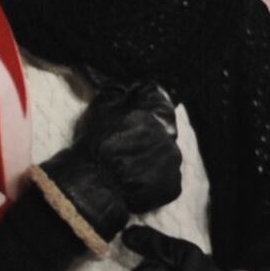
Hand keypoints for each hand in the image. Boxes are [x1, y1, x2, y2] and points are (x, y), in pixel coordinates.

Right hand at [40, 81, 183, 238]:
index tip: (137, 123)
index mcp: (155, 118)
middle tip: (130, 149)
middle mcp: (170, 139)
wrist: (95, 185)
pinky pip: (168, 180)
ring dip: (154, 158)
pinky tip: (139, 181)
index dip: (148, 113)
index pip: (161, 106)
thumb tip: (132, 84)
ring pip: (167, 156)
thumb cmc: (96, 146)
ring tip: (132, 167)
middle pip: (165, 134)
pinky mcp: (173, 186)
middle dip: (151, 138)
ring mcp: (173, 164)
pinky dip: (156, 180)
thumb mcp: (101, 109)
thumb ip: (118, 92)